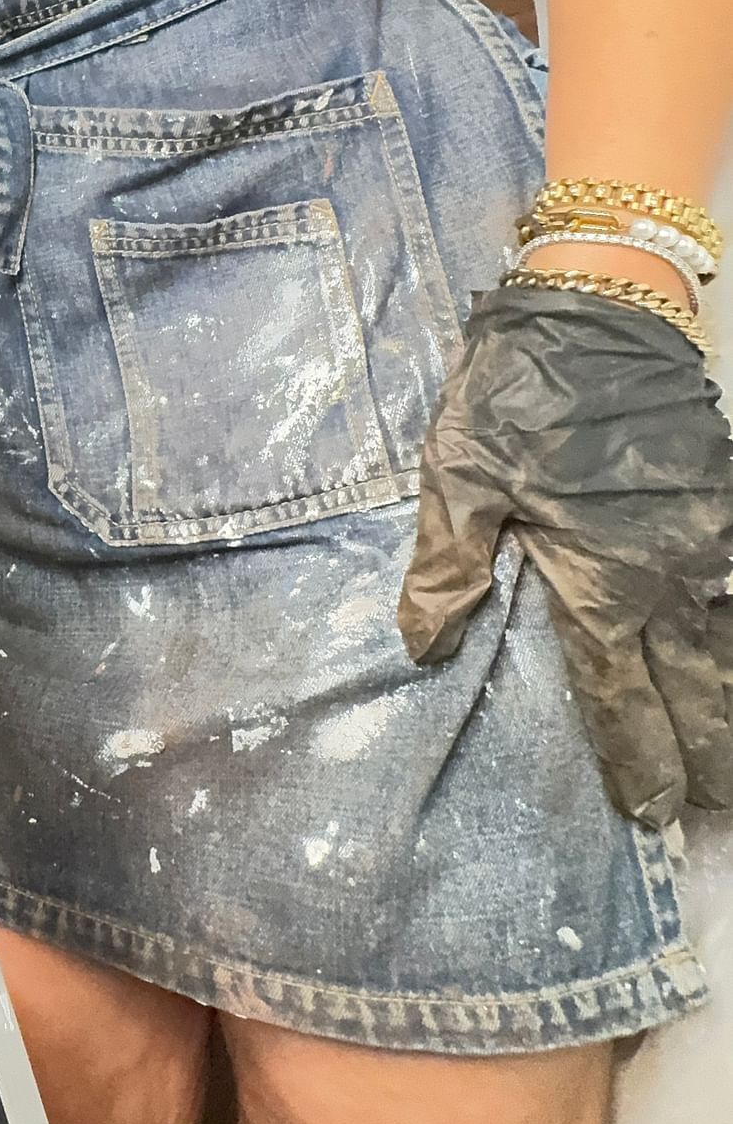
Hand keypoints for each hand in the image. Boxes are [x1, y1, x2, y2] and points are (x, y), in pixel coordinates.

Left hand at [398, 286, 732, 825]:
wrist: (599, 308)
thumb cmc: (518, 393)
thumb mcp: (459, 475)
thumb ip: (448, 566)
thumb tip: (421, 648)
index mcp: (596, 580)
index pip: (621, 695)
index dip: (637, 758)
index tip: (648, 811)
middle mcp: (667, 574)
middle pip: (702, 690)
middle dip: (709, 757)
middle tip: (712, 815)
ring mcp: (712, 539)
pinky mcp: (731, 502)